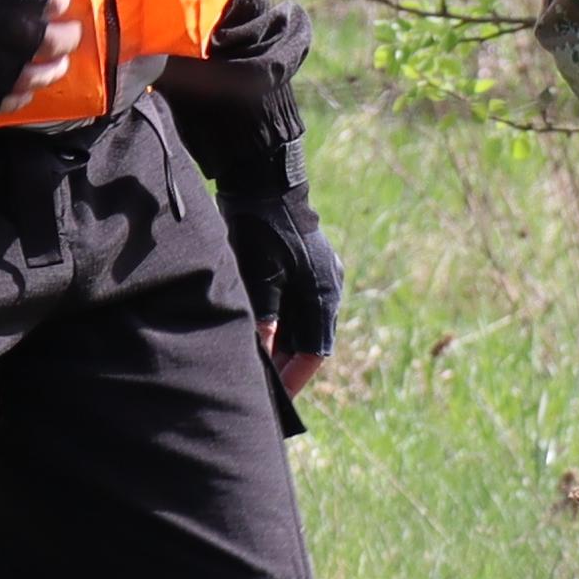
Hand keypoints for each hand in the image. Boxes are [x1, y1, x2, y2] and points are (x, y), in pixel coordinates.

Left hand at [220, 180, 343, 398]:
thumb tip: (261, 357)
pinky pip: (293, 307)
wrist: (264, 178)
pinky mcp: (301, 266)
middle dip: (284, 366)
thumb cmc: (261, 227)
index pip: (314, 353)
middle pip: (307, 342)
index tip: (276, 400)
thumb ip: (264, 320)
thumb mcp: (259, 278)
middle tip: (259, 388)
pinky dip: (276, 325)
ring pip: (299, 326)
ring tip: (253, 366)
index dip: (294, 378)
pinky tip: (254, 333)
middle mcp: (326, 288)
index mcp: (324, 295)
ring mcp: (316, 276)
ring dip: (279, 345)